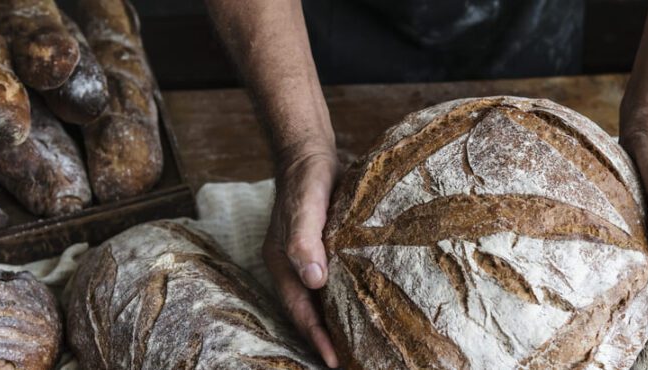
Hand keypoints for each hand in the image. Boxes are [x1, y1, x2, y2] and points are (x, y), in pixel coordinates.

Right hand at [263, 147, 339, 367]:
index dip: (316, 338)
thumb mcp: (305, 206)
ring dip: (336, 322)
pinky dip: (345, 299)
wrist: (311, 152)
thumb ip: (305, 241)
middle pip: (307, 312)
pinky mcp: (325, 249)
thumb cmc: (306, 179)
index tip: (335, 362)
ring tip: (359, 345)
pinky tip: (365, 306)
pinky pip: (333, 282)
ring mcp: (307, 259)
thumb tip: (313, 280)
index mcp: (282, 264)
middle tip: (350, 362)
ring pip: (320, 301)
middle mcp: (292, 267)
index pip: (300, 311)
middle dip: (325, 339)